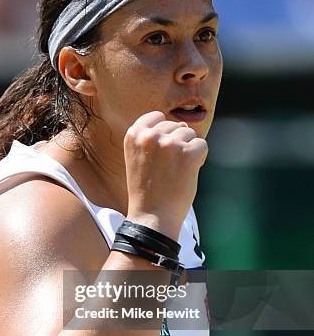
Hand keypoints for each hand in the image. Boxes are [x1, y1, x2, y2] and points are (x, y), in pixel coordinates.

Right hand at [124, 110, 207, 238]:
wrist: (152, 218)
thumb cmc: (147, 191)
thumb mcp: (139, 159)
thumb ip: (154, 139)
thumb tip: (183, 124)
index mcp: (133, 135)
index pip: (156, 117)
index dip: (163, 134)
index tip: (160, 155)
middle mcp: (150, 135)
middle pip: (175, 126)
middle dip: (177, 144)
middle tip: (168, 170)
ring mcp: (169, 143)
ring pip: (190, 134)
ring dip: (188, 152)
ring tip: (177, 173)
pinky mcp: (187, 153)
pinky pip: (202, 145)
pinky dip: (199, 159)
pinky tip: (188, 174)